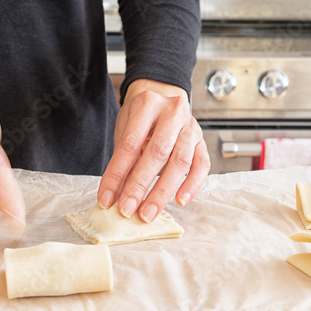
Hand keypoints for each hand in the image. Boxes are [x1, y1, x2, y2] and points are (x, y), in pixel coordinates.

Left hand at [98, 79, 209, 221]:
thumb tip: (114, 195)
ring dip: (163, 192)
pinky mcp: (202, 140)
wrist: (164, 97)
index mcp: (147, 104)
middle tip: (128, 210)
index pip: (130, 144)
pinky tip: (180, 200)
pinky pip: (202, 165)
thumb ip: (123, 159)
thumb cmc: (141, 117)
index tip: (107, 199)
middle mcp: (172, 113)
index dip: (117, 174)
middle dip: (140, 186)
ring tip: (149, 213)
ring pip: (180, 162)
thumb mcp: (126, 128)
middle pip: (157, 153)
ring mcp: (191, 126)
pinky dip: (192, 185)